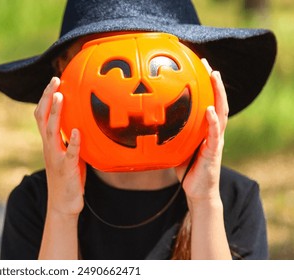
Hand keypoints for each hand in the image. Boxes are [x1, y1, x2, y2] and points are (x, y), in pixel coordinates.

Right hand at [34, 77, 85, 216]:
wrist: (62, 206)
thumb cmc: (68, 178)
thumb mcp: (69, 155)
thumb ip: (72, 140)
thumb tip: (86, 124)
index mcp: (49, 143)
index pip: (43, 115)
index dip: (46, 97)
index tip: (54, 81)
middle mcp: (49, 147)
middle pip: (43, 117)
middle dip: (48, 97)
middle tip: (55, 80)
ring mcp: (56, 157)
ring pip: (51, 131)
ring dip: (56, 113)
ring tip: (61, 97)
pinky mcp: (66, 169)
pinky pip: (70, 153)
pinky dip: (73, 142)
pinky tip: (77, 132)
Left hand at [175, 59, 228, 204]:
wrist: (197, 191)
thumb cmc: (186, 168)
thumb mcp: (174, 146)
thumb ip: (167, 133)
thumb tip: (141, 121)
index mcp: (205, 129)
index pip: (207, 102)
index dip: (204, 85)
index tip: (197, 66)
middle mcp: (213, 131)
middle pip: (217, 101)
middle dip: (214, 81)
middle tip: (206, 63)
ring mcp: (215, 140)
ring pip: (222, 112)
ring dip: (219, 93)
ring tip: (214, 76)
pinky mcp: (214, 152)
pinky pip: (215, 134)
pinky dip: (214, 121)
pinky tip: (210, 110)